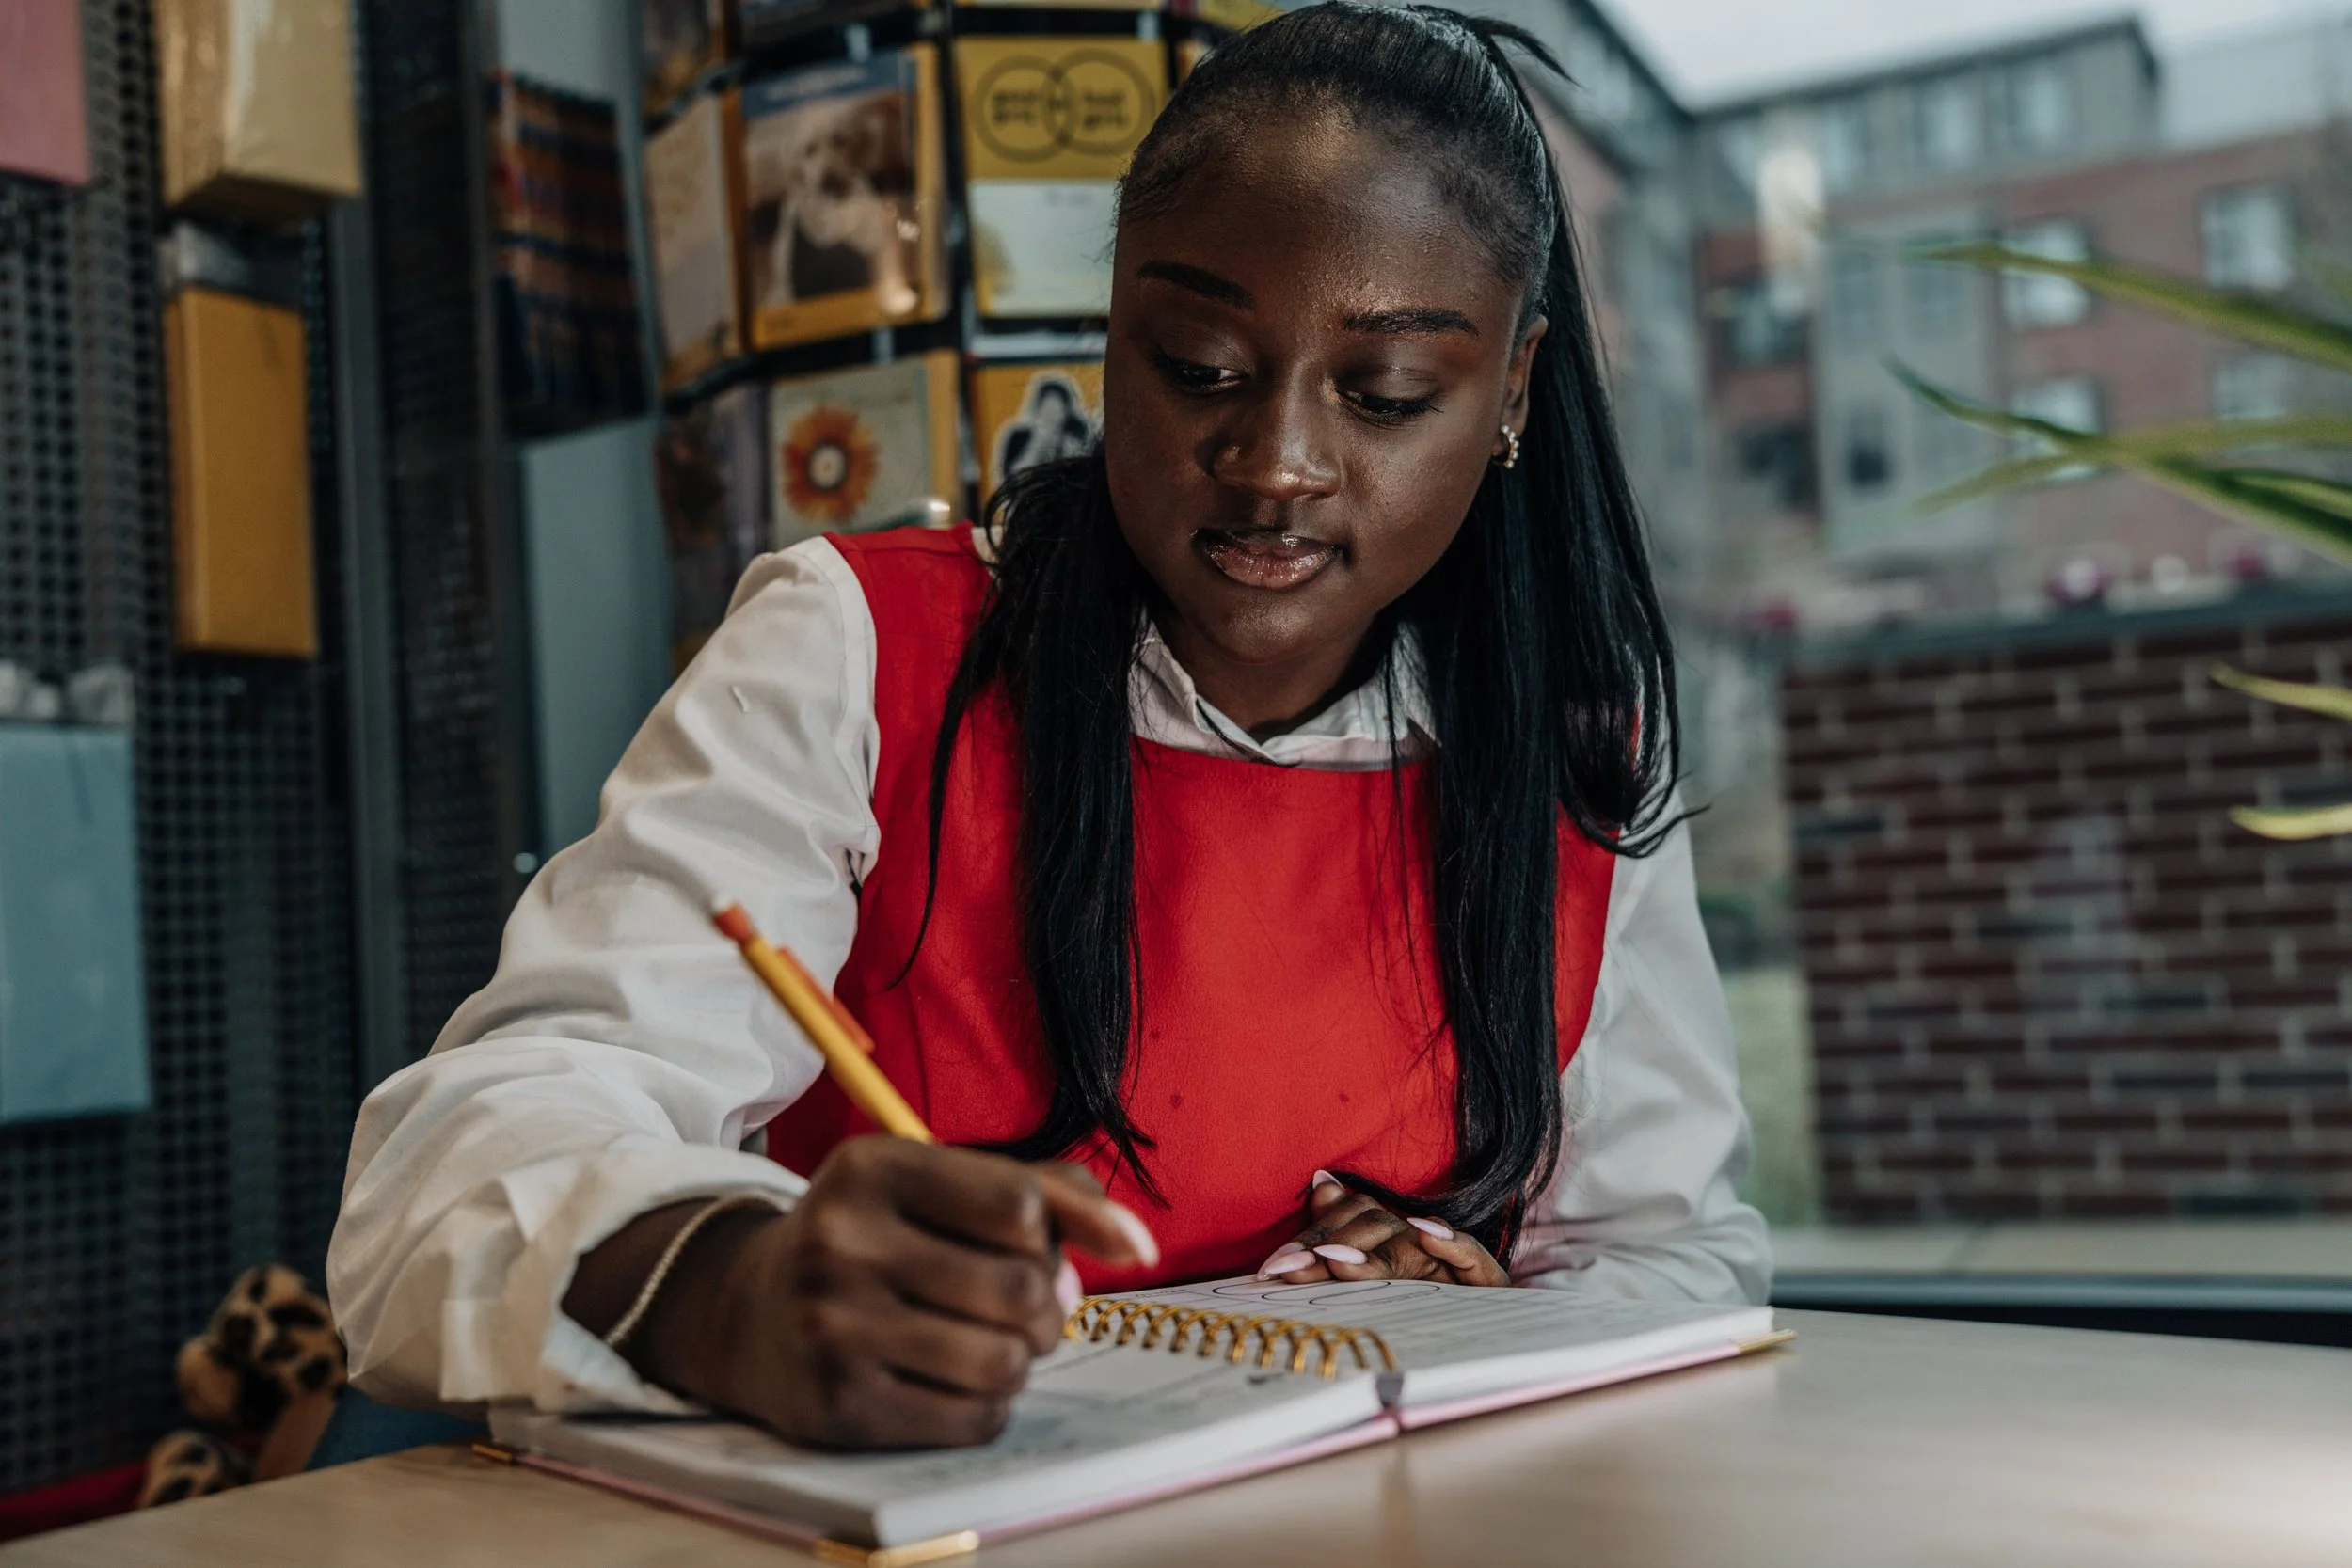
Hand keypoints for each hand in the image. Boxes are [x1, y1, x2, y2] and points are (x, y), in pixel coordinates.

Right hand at [589, 1137, 1156, 1448]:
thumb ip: (1053, 1192)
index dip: (1049, 1235)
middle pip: (1022, 1289)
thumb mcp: (943, 1183)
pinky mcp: (839, 1405)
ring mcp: (834, 1327)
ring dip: (1019, 1359)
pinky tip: (952, 1378)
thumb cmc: (879, 1237)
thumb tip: (1141, 1246)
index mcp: (873, 1167)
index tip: (1032, 1246)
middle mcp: (842, 1242)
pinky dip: (988, 1404)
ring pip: (1005, 1362)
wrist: (749, 1311)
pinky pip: (974, 1419)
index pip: (1020, 1205)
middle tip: (1022, 1305)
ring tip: (985, 1339)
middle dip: (1046, 1306)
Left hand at [1253, 1172, 1507, 1287]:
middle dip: (1322, 1251)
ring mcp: (1452, 1261)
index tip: (1270, 1266)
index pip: (1346, 1225)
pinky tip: (1422, 1232)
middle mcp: (1419, 1242)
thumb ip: (1346, 1233)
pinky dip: (1450, 1243)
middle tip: (1285, 1270)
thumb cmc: (1430, 1306)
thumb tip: (1320, 1180)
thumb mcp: (1385, 1276)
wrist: (1495, 1334)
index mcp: (1390, 1239)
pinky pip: (1471, 1256)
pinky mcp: (1489, 1281)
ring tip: (1333, 1260)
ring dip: (1369, 1255)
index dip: (1309, 1241)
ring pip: (1405, 1248)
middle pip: (1368, 1232)